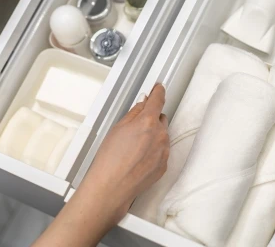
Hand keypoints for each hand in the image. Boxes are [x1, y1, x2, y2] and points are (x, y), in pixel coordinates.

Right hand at [32, 84, 168, 246]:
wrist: (112, 187)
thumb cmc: (110, 159)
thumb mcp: (117, 128)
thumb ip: (134, 113)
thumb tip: (143, 104)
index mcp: (148, 122)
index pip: (158, 100)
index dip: (158, 91)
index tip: (159, 88)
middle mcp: (160, 135)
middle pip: (161, 119)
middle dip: (151, 119)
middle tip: (135, 128)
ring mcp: (164, 151)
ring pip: (162, 135)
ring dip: (152, 136)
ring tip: (133, 148)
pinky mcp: (164, 165)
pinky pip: (162, 151)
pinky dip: (153, 150)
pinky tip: (138, 158)